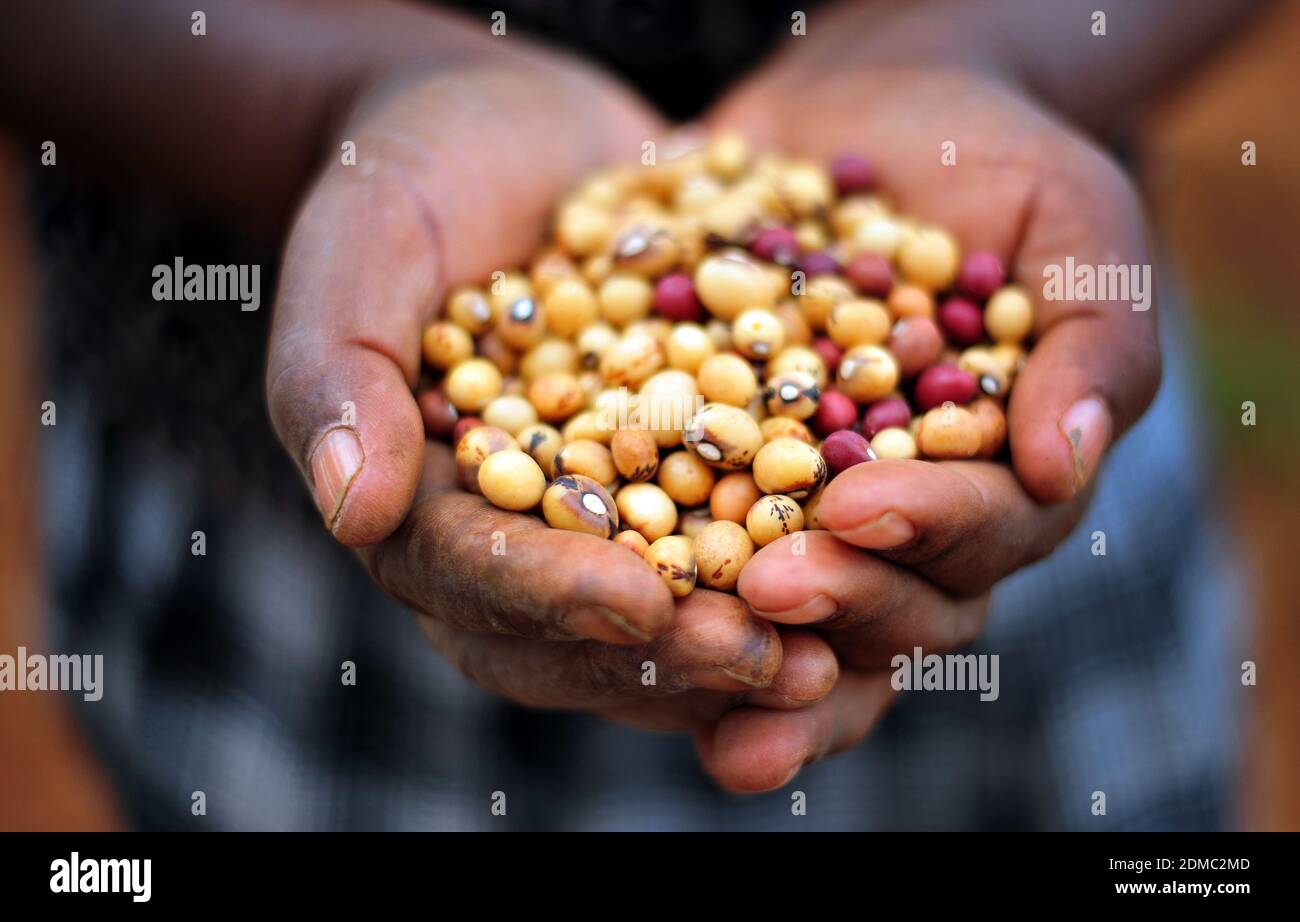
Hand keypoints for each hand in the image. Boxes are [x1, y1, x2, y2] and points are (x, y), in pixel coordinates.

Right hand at [265, 50, 840, 778]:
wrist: (513, 129)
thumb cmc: (414, 180)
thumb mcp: (363, 250)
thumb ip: (338, 374)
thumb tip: (349, 508)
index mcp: (422, 510)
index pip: (476, 579)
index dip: (554, 598)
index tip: (638, 599)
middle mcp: (519, 539)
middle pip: (583, 634)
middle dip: (673, 651)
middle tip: (763, 657)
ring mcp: (610, 517)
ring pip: (674, 614)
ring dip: (754, 641)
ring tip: (840, 650)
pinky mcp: (692, 476)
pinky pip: (743, 538)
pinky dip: (806, 561)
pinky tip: (882, 565)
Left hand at [692, 49, 1159, 790]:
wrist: (866, 115)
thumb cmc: (995, 163)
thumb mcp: (1075, 223)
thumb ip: (1095, 338)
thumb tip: (1066, 465)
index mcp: (1004, 480)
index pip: (987, 532)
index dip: (929, 529)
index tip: (860, 505)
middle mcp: (909, 523)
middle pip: (892, 604)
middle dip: (834, 599)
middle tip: (767, 585)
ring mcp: (809, 512)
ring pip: (796, 617)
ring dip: (743, 652)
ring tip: (682, 651)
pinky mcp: (717, 481)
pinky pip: (687, 549)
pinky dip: (655, 591)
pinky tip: (603, 619)